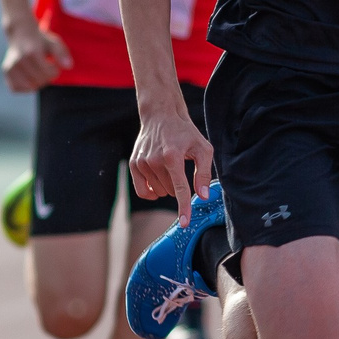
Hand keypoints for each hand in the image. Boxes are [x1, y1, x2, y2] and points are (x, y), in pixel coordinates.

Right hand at [0, 23, 73, 92]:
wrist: (21, 33)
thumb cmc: (41, 40)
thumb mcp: (54, 43)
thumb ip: (62, 54)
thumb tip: (69, 66)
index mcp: (32, 53)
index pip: (49, 74)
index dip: (54, 71)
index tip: (52, 64)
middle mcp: (19, 60)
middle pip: (40, 81)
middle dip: (46, 77)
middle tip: (45, 67)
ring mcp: (10, 66)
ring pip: (29, 87)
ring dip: (37, 83)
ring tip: (37, 72)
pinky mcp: (6, 71)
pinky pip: (16, 88)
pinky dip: (24, 87)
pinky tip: (28, 77)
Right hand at [129, 102, 216, 224]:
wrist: (161, 115)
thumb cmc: (185, 133)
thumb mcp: (202, 148)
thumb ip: (204, 173)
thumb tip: (203, 196)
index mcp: (173, 156)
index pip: (180, 188)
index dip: (183, 207)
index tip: (184, 223)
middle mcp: (154, 160)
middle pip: (171, 191)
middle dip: (179, 187)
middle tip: (180, 168)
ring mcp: (142, 162)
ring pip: (158, 192)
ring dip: (167, 186)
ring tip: (169, 167)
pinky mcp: (133, 164)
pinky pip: (142, 191)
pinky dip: (152, 193)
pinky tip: (158, 184)